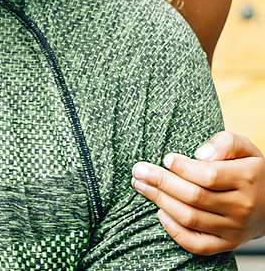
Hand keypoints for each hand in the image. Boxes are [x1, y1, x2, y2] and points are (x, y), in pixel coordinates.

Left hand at [131, 131, 264, 253]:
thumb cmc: (249, 171)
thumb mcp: (245, 149)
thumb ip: (225, 142)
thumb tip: (200, 154)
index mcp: (246, 179)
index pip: (209, 176)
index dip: (183, 167)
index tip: (166, 158)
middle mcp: (242, 207)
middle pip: (194, 196)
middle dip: (161, 182)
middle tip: (138, 170)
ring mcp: (234, 229)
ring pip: (190, 218)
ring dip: (160, 201)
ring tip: (140, 185)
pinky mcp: (226, 244)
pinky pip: (196, 244)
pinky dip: (174, 231)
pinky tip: (160, 213)